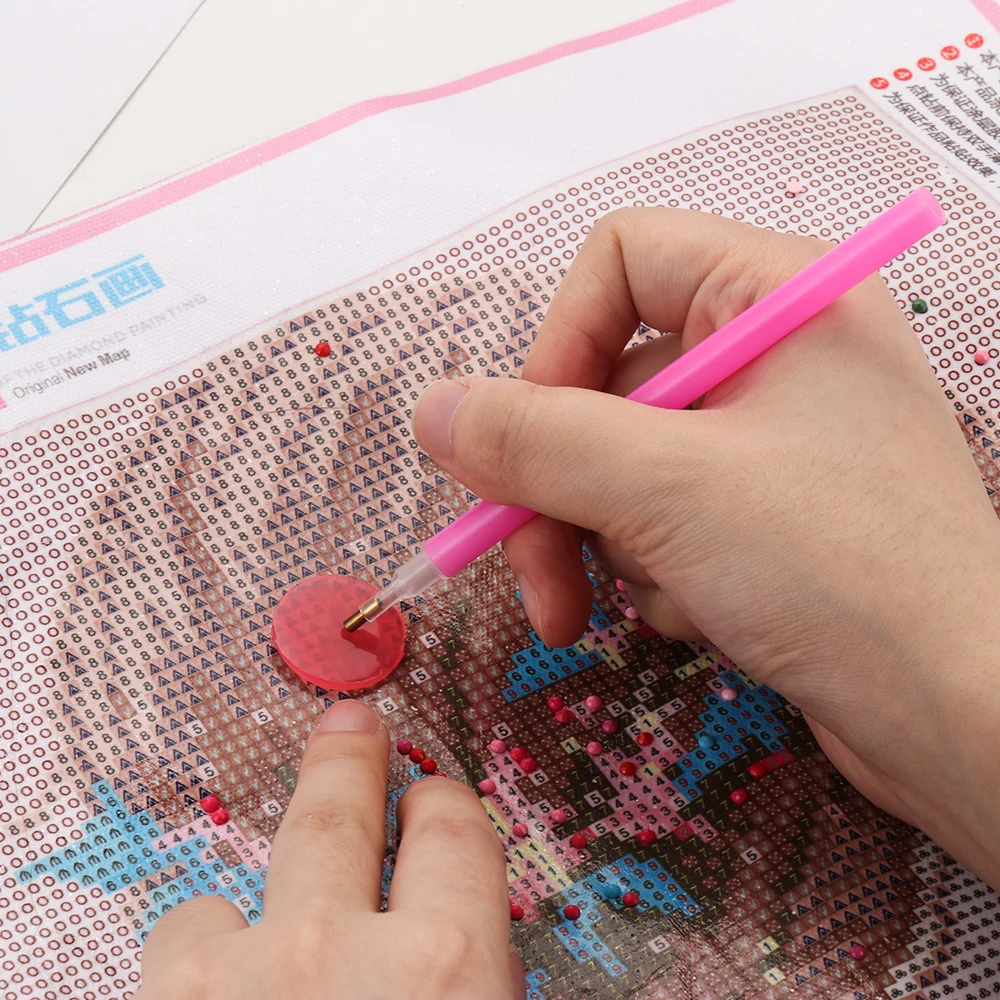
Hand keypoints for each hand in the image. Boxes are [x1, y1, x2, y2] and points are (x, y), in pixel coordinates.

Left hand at [136, 700, 521, 999]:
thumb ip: (475, 980)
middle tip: (350, 728)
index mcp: (447, 970)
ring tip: (279, 880)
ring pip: (248, 874)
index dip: (443, 810)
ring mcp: (240, 977)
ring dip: (270, 876)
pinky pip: (187, 937)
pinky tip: (226, 975)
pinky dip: (208, 948)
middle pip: (343, 814)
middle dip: (348, 762)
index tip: (431, 801)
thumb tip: (472, 957)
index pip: (454, 836)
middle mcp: (338, 956)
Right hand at [412, 206, 999, 887]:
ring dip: (611, 543)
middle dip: (563, 486)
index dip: (556, 345)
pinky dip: (659, 573)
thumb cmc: (840, 573)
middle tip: (537, 579)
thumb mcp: (665, 490)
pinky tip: (706, 618)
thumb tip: (432, 408)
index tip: (524, 442)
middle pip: (607, 380)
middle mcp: (777, 351)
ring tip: (662, 605)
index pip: (620, 261)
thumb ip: (534, 439)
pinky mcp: (770, 515)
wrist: (963, 719)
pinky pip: (664, 518)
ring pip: (625, 463)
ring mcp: (775, 438)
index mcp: (777, 294)